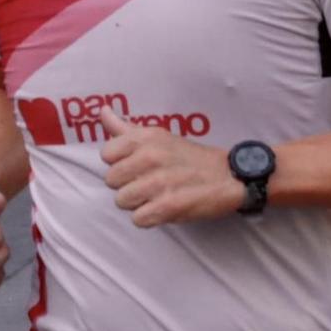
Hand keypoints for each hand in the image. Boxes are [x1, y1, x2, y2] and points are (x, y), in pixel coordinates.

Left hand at [98, 108, 241, 227]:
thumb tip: (102, 111)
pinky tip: (163, 208)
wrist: (228, 176)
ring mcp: (159, 183)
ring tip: (156, 196)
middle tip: (148, 182)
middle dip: (128, 184)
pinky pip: (138, 219)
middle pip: (112, 181)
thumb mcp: (159, 136)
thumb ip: (126, 128)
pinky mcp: (168, 207)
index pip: (107, 154)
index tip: (136, 165)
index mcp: (146, 138)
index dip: (119, 163)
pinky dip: (150, 218)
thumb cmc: (190, 157)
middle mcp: (150, 157)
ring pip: (122, 201)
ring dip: (138, 203)